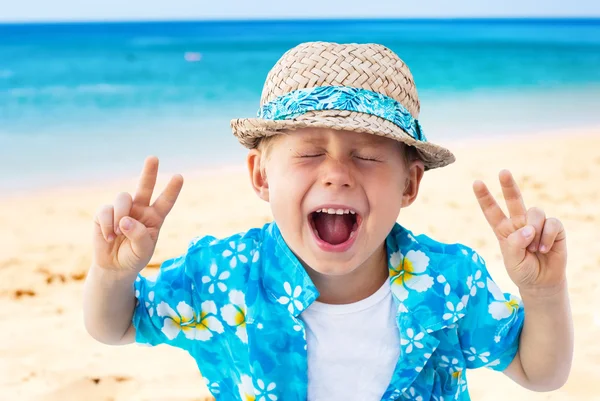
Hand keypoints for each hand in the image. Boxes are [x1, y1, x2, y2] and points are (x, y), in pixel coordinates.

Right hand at [92, 156, 183, 272]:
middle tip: (153, 158)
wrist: (114, 266)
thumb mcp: (143, 250)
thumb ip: (138, 235)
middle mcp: (140, 209)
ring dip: (121, 214)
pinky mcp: (105, 213)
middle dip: (149, 172)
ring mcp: (123, 209)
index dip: (172, 190)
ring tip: (119, 233)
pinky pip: (106, 211)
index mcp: (155, 217)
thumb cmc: (134, 257)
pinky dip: (108, 225)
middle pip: (145, 186)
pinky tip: (109, 237)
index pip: (165, 201)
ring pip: (123, 198)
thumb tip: (125, 220)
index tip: (179, 177)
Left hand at [473, 170, 566, 292]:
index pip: (491, 211)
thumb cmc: (523, 270)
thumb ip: (515, 244)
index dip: (484, 197)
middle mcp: (519, 223)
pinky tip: (544, 249)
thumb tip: (528, 229)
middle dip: (508, 185)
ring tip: (534, 249)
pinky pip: (551, 223)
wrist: (542, 282)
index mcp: (503, 229)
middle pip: (513, 199)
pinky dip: (547, 236)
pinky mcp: (554, 228)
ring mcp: (536, 224)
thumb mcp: (512, 260)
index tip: (476, 182)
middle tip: (503, 172)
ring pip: (534, 212)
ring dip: (534, 231)